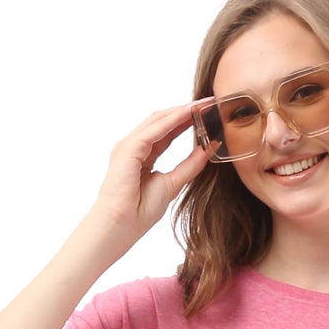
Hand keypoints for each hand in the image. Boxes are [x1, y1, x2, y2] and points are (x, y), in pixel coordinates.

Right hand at [92, 101, 222, 245]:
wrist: (120, 226)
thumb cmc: (139, 213)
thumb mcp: (172, 184)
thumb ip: (189, 166)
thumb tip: (207, 149)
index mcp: (141, 156)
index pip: (166, 132)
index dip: (186, 121)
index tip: (207, 114)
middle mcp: (133, 147)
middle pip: (162, 121)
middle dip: (185, 111)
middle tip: (209, 102)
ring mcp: (128, 146)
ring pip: (158, 121)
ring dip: (181, 111)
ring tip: (202, 104)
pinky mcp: (128, 149)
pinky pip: (154, 130)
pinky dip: (173, 120)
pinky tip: (189, 114)